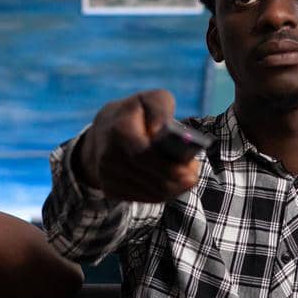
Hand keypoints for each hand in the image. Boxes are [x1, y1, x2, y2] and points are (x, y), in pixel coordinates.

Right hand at [74, 89, 201, 201]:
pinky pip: (144, 198)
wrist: (104, 131)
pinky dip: (162, 194)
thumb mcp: (150, 100)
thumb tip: (161, 132)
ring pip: (149, 193)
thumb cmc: (135, 113)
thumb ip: (160, 109)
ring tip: (186, 179)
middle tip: (193, 176)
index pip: (144, 155)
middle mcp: (109, 156)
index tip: (190, 171)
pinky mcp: (110, 190)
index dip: (168, 167)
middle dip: (177, 181)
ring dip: (173, 189)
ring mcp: (107, 176)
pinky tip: (172, 185)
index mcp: (119, 130)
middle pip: (150, 179)